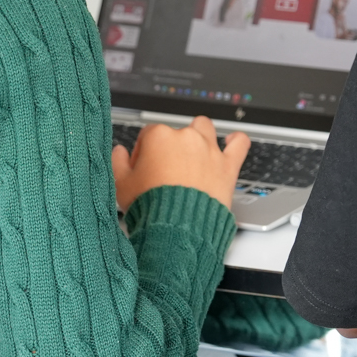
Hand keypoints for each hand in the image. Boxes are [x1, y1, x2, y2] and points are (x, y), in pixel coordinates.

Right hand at [112, 116, 249, 210]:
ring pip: (204, 128)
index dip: (144, 153)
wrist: (177, 228)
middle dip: (171, 147)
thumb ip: (117, 162)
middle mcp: (186, 138)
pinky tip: (231, 142)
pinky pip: (239, 143)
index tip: (144, 169)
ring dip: (199, 136)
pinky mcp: (227, 165)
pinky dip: (236, 141)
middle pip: (176, 132)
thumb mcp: (121, 184)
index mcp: (159, 137)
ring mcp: (208, 150)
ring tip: (193, 153)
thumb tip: (119, 152)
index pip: (148, 135)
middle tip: (167, 169)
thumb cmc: (150, 206)